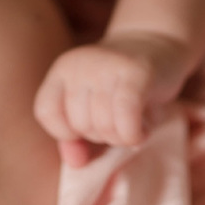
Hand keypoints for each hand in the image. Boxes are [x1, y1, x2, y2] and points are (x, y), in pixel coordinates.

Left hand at [33, 33, 189, 166]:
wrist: (157, 42)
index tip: (91, 127)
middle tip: (120, 120)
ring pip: (103, 125)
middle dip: (102, 135)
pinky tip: (142, 130)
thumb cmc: (122, 85)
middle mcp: (79, 64)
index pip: (46, 112)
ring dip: (122, 137)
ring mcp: (106, 65)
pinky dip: (133, 134)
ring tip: (134, 121)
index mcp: (62, 70)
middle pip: (79, 124)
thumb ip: (76, 137)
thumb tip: (74, 162)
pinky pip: (126, 119)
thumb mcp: (93, 108)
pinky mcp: (137, 72)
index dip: (67, 132)